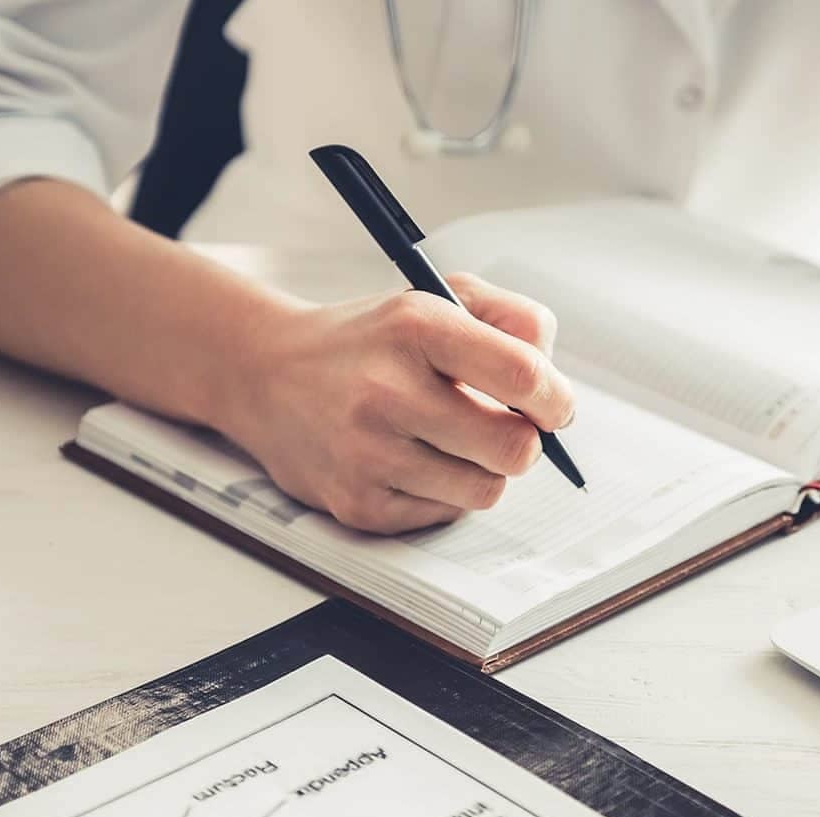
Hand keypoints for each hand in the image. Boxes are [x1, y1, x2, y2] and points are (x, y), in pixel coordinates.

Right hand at [218, 272, 574, 533]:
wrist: (265, 374)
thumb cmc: (371, 341)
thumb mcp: (437, 299)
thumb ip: (513, 320)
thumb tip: (553, 382)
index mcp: (415, 328)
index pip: (521, 374)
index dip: (555, 398)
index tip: (552, 405)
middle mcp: (385, 391)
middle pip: (513, 448)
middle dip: (524, 441)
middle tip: (503, 426)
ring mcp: (367, 453)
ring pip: (485, 489)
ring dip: (484, 469)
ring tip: (452, 440)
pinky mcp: (357, 504)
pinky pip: (445, 514)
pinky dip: (444, 491)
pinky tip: (413, 461)